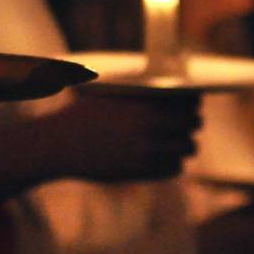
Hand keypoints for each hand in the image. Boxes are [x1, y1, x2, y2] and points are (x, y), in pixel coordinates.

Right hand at [41, 94, 202, 181]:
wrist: (60, 144)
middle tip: (187, 124)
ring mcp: (148, 149)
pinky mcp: (142, 171)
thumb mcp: (111, 92)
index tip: (191, 102)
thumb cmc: (84, 114)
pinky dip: (173, 163)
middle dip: (192, 122)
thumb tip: (168, 82)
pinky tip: (163, 158)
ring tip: (178, 143)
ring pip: (188, 147)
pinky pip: (175, 168)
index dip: (194, 100)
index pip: (189, 98)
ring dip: (185, 145)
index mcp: (145, 101)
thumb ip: (140, 89)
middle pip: (194, 122)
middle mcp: (151, 124)